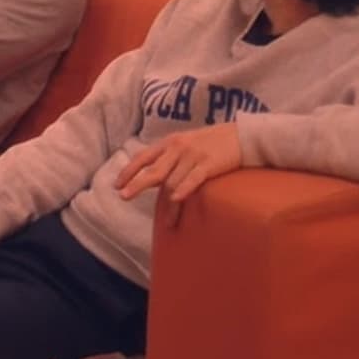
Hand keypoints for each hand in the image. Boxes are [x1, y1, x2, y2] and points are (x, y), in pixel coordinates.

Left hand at [114, 124, 244, 222]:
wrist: (242, 135)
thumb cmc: (214, 142)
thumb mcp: (187, 142)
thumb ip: (171, 156)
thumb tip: (154, 174)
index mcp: (170, 142)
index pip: (143, 157)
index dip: (129, 171)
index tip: (117, 185)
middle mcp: (178, 148)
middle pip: (153, 171)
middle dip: (136, 185)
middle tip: (123, 197)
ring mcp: (193, 156)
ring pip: (172, 182)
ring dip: (167, 205)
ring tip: (167, 222)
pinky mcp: (209, 165)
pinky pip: (192, 179)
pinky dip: (183, 190)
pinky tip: (175, 200)